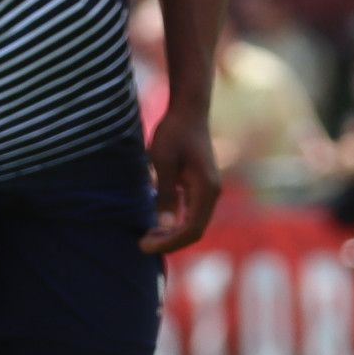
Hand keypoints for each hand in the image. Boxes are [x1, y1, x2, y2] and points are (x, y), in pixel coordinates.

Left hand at [140, 107, 222, 255]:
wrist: (188, 109)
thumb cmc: (174, 132)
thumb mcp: (164, 162)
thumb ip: (166, 195)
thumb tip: (166, 227)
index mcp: (206, 190)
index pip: (192, 230)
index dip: (169, 243)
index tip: (144, 245)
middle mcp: (212, 193)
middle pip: (194, 230)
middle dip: (169, 241)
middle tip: (142, 243)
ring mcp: (208, 190)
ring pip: (193, 223)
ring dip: (172, 233)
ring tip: (148, 235)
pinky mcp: (200, 185)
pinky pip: (191, 212)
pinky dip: (176, 221)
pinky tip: (157, 221)